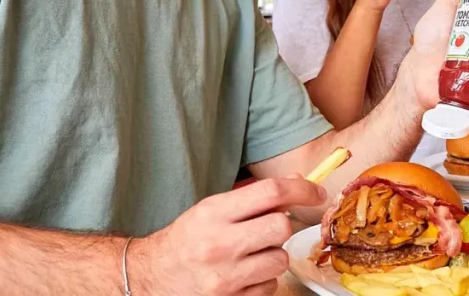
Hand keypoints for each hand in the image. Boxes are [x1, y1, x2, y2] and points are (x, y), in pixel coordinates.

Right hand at [133, 176, 325, 294]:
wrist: (151, 279)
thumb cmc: (187, 239)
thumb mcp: (211, 209)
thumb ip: (252, 198)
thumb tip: (297, 183)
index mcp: (212, 213)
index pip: (271, 192)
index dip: (302, 189)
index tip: (317, 192)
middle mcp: (218, 244)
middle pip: (282, 227)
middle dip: (282, 226)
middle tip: (267, 230)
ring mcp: (224, 278)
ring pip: (280, 259)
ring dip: (273, 255)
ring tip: (251, 255)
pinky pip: (270, 286)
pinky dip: (263, 280)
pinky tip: (244, 275)